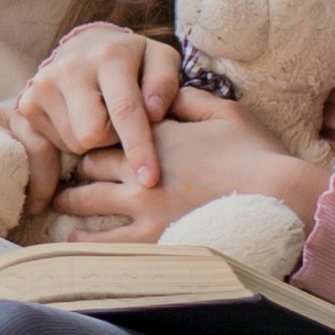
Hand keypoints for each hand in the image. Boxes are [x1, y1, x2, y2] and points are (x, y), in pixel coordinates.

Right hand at [13, 22, 179, 189]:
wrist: (86, 45)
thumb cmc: (133, 61)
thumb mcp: (160, 61)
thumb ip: (165, 84)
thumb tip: (154, 113)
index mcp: (109, 56)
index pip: (124, 110)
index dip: (138, 148)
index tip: (149, 181)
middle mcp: (71, 68)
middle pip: (92, 136)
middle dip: (111, 140)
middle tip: (119, 124)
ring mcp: (43, 84)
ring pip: (74, 144)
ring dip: (93, 142)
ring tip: (98, 118)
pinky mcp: (27, 103)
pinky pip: (55, 145)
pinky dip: (72, 141)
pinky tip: (79, 120)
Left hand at [48, 87, 328, 239]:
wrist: (278, 197)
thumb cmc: (257, 154)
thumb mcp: (225, 112)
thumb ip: (189, 99)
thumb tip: (167, 92)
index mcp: (157, 135)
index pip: (108, 133)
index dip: (94, 137)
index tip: (83, 141)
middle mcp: (141, 168)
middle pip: (90, 166)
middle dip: (75, 168)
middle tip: (59, 173)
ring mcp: (143, 206)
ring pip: (88, 202)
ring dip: (69, 202)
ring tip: (56, 205)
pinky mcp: (153, 238)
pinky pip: (107, 242)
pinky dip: (85, 241)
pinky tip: (72, 242)